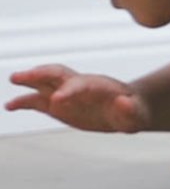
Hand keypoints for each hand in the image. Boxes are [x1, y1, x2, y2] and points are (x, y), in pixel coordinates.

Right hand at [5, 64, 149, 132]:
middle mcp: (79, 85)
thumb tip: (124, 102)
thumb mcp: (137, 114)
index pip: (80, 84)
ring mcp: (67, 94)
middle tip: (21, 77)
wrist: (128, 109)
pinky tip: (10, 106)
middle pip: (58, 74)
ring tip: (13, 79)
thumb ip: (130, 110)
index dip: (69, 91)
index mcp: (98, 86)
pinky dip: (24, 102)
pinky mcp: (59, 106)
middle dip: (41, 74)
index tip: (57, 102)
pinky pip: (39, 102)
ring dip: (29, 81)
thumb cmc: (134, 111)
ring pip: (45, 83)